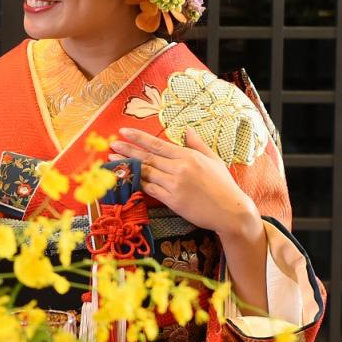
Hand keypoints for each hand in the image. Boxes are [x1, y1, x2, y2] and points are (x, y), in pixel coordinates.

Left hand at [107, 127, 260, 242]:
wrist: (231, 211)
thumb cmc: (223, 185)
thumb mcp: (213, 160)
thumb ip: (197, 144)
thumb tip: (187, 130)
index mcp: (188, 156)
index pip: (157, 144)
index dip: (138, 138)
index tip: (124, 132)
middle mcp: (179, 168)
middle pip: (147, 157)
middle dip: (127, 150)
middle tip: (111, 144)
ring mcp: (174, 184)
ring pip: (145, 173)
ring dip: (127, 166)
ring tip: (112, 161)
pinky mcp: (172, 200)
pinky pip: (150, 189)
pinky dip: (137, 184)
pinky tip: (126, 179)